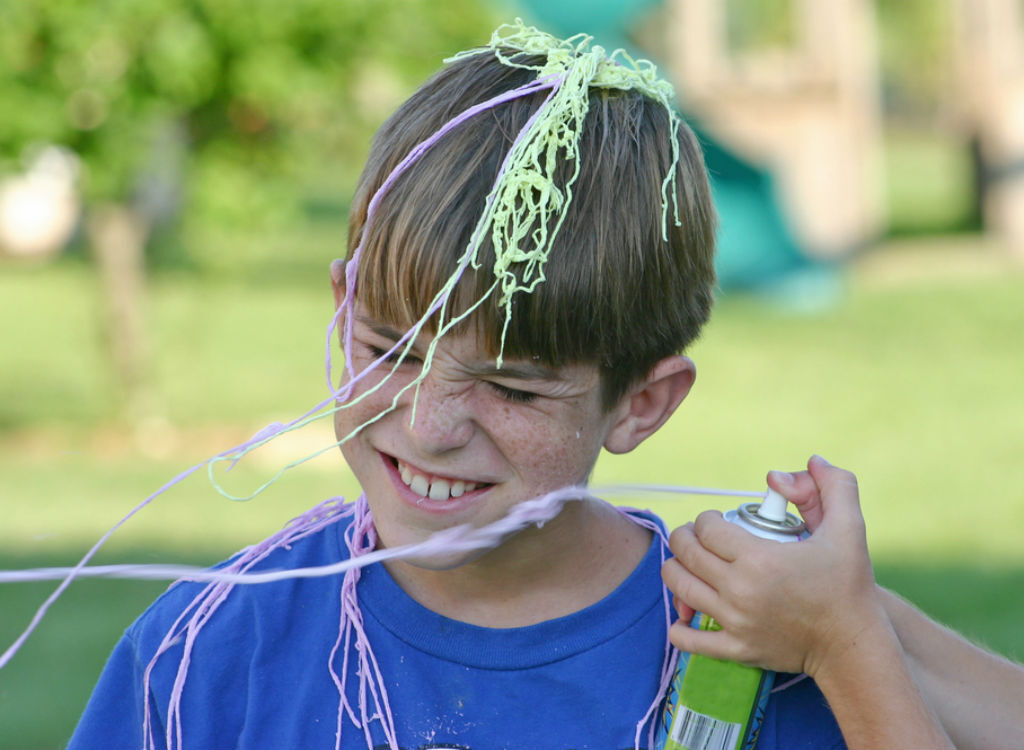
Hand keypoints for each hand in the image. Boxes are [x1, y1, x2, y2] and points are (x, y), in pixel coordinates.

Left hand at [661, 456, 888, 677]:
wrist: (852, 645)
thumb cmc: (848, 585)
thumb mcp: (850, 528)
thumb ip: (835, 486)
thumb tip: (812, 461)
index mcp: (759, 558)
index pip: (706, 528)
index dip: (707, 518)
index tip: (717, 520)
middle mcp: (740, 590)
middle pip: (686, 553)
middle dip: (685, 537)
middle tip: (698, 537)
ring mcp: (735, 622)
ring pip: (679, 587)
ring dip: (677, 569)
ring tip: (691, 564)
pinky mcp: (735, 649)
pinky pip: (687, 640)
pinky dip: (679, 626)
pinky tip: (686, 611)